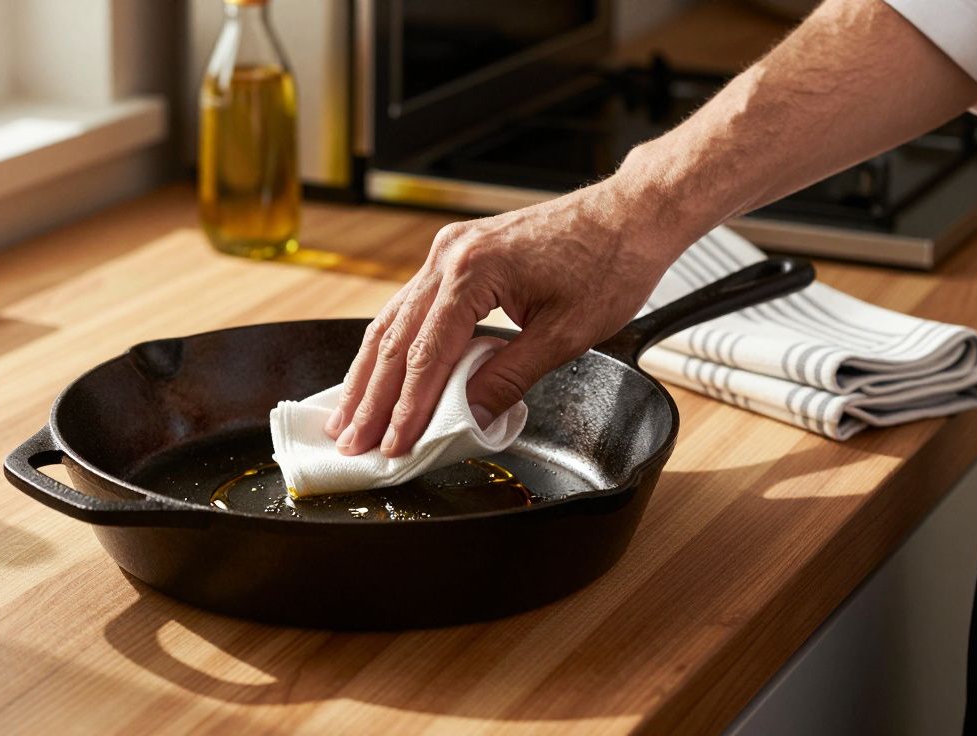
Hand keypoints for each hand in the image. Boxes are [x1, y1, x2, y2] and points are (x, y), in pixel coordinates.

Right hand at [324, 178, 686, 456]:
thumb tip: (466, 415)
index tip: (392, 446)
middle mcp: (449, 255)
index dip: (406, 408)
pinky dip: (392, 346)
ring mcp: (448, 251)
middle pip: (396, 339)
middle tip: (350, 442)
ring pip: (393, 321)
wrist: (630, 214)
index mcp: (473, 271)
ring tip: (346, 417)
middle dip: (371, 398)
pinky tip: (376, 374)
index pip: (427, 355)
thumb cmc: (609, 263)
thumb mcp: (565, 334)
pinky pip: (411, 307)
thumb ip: (509, 377)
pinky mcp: (456, 255)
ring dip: (369, 374)